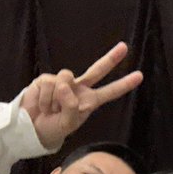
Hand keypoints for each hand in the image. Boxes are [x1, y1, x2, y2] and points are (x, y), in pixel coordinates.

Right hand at [20, 42, 142, 148]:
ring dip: (56, 99)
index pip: (110, 92)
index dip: (124, 84)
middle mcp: (79, 88)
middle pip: (97, 70)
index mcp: (90, 101)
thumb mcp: (68, 123)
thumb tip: (64, 84)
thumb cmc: (55, 127)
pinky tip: (43, 104)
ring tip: (52, 109)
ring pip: (65, 80)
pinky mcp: (46, 79)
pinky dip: (45, 99)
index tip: (140, 76)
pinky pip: (48, 85)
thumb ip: (71, 106)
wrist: (32, 126)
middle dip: (111, 58)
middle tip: (124, 46)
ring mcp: (64, 82)